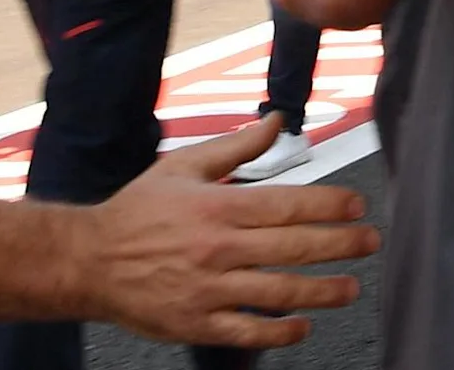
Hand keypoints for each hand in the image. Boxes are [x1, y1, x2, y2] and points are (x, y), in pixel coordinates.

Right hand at [72, 117, 376, 347]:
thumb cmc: (134, 212)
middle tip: (370, 243)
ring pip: (277, 292)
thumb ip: (236, 147)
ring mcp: (205, 289)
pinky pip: (244, 331)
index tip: (359, 207)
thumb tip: (277, 119)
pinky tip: (303, 327)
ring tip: (350, 288)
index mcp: (217, 208)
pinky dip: (278, 333)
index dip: (330, 206)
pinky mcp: (193, 323)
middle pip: (293, 248)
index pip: (288, 205)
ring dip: (321, 292)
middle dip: (340, 245)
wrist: (83, 261)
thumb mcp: (183, 168)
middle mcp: (216, 249)